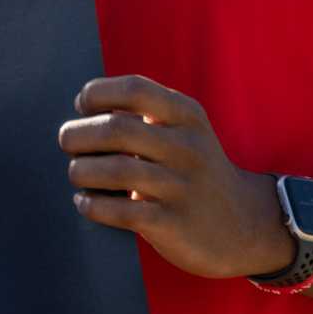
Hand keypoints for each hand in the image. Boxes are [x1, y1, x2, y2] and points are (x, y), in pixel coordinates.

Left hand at [58, 74, 294, 278]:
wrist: (245, 224)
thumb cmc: (193, 169)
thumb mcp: (184, 130)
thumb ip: (144, 113)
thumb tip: (83, 104)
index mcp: (187, 116)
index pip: (135, 89)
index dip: (98, 93)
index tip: (83, 106)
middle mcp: (187, 148)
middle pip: (118, 130)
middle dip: (78, 134)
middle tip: (67, 141)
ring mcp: (182, 187)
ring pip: (115, 171)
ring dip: (81, 171)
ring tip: (76, 172)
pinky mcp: (174, 224)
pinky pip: (121, 212)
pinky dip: (92, 205)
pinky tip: (85, 201)